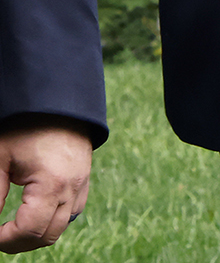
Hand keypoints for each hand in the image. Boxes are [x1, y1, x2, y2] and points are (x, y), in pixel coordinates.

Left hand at [0, 122, 91, 252]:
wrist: (58, 103)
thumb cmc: (25, 128)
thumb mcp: (0, 160)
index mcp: (52, 184)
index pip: (29, 230)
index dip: (5, 240)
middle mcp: (72, 188)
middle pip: (47, 236)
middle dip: (19, 243)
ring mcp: (81, 185)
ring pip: (61, 227)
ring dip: (37, 234)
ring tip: (13, 228)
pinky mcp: (84, 180)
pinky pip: (71, 212)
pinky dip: (52, 220)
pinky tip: (34, 213)